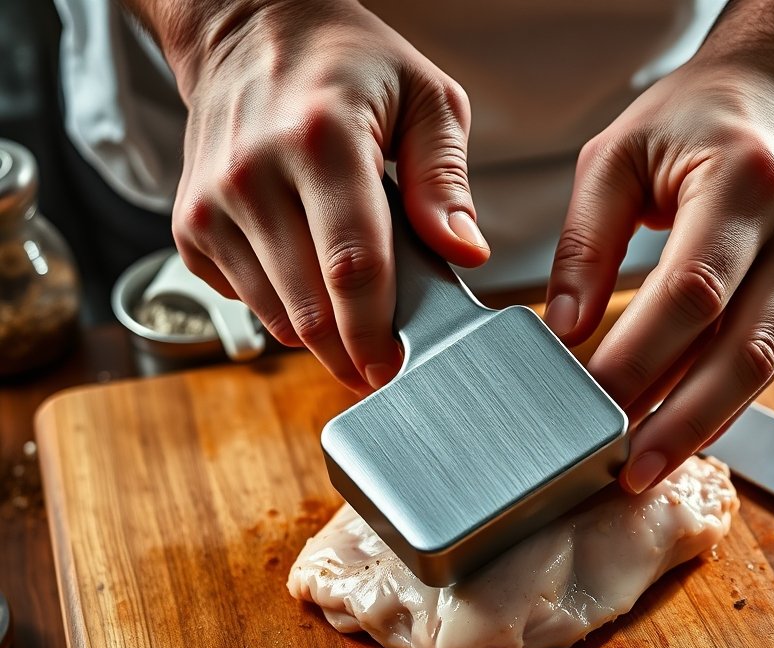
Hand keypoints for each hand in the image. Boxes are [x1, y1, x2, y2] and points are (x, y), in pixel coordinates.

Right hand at [166, 0, 488, 391]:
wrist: (245, 30)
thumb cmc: (345, 65)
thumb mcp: (424, 98)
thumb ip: (445, 179)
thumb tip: (465, 253)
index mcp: (320, 139)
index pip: (353, 266)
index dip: (377, 334)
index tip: (396, 368)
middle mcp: (252, 174)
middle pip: (311, 309)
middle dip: (352, 353)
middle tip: (381, 361)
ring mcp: (211, 205)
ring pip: (276, 318)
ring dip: (320, 334)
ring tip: (349, 311)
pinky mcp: (188, 227)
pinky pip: (244, 303)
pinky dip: (280, 307)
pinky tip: (302, 272)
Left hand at [544, 45, 773, 491]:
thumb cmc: (706, 115)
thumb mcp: (622, 153)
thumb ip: (586, 241)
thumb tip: (565, 328)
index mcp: (745, 183)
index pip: (689, 294)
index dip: (639, 359)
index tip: (590, 401)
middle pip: (740, 352)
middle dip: (679, 421)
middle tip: (629, 469)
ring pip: (763, 370)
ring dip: (702, 425)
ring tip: (649, 464)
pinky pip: (772, 362)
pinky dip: (725, 402)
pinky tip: (685, 429)